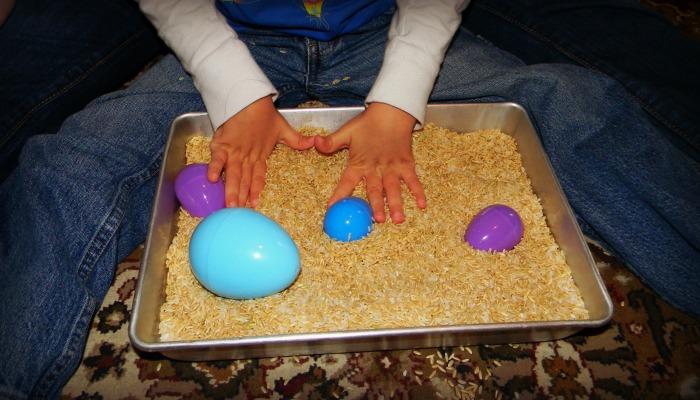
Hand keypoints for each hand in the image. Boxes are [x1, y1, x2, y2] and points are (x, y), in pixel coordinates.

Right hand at [208, 95, 313, 207]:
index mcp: (260, 156)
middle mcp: (247, 157)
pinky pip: (217, 157)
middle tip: (238, 212)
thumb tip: (313, 143)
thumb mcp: (283, 129)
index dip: (256, 190)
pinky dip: (215, 167)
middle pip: (244, 180)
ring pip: (232, 173)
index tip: (255, 204)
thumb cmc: (264, 115)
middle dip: (241, 197)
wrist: (249, 99)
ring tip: (229, 204)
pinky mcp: (222, 144)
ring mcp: (234, 151)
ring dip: (230, 189)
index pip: (259, 177)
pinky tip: (212, 179)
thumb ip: (296, 140)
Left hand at [314, 102, 426, 223]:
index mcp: (359, 162)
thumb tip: (314, 143)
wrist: (390, 112)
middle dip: (376, 205)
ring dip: (396, 203)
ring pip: (394, 188)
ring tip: (398, 219)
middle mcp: (376, 168)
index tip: (332, 209)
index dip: (339, 195)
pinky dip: (418, 192)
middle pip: (375, 189)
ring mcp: (393, 167)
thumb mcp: (346, 132)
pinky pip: (413, 180)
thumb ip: (331, 142)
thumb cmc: (367, 124)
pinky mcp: (406, 164)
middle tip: (377, 219)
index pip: (347, 181)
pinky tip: (422, 205)